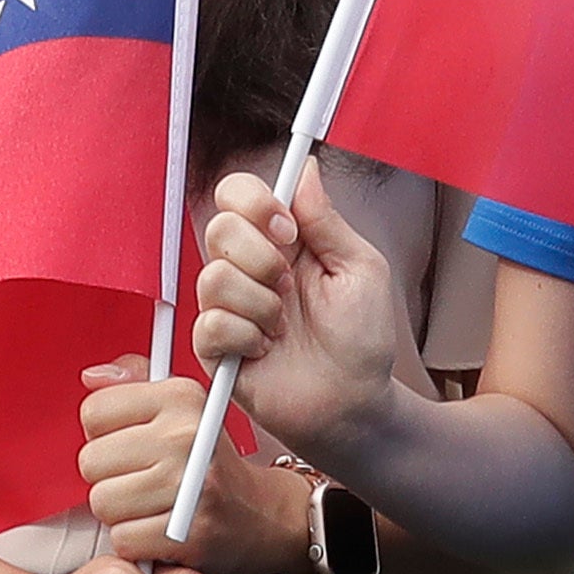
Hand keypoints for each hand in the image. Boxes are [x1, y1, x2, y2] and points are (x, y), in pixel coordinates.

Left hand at [82, 365, 317, 573]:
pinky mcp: (186, 532)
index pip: (94, 412)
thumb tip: (92, 376)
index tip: (129, 443)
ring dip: (120, 512)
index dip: (103, 434)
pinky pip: (122, 539)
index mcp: (181, 397)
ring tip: (151, 504)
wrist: (263, 515)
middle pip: (91, 461)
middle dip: (109, 476)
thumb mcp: (180, 407)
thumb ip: (132, 385)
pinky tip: (159, 530)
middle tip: (141, 478)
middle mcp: (184, 436)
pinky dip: (136, 542)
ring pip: (102, 502)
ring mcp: (187, 485)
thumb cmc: (211, 462)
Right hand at [182, 171, 412, 463]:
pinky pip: (211, 324)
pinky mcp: (215, 347)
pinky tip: (266, 350)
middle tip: (290, 286)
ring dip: (262, 305)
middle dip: (261, 257)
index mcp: (282, 241)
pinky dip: (247, 338)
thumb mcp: (361, 268)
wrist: (353, 405)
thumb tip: (306, 168)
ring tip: (284, 327)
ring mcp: (229, 306)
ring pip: (214, 278)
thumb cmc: (362, 341)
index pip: (239, 194)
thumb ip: (327, 219)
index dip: (255, 202)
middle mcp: (249, 268)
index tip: (287, 229)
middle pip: (218, 226)